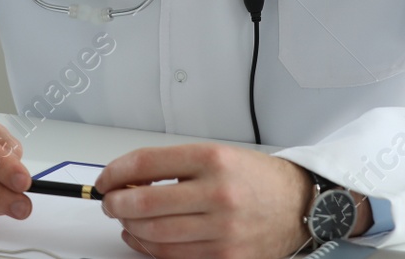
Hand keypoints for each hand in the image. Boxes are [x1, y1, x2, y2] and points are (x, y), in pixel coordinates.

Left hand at [94, 144, 369, 258]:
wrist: (299, 204)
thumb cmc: (256, 178)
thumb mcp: (216, 155)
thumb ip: (173, 166)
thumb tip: (128, 179)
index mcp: (212, 159)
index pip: (146, 163)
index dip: (116, 172)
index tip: (105, 179)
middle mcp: (218, 193)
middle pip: (145, 202)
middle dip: (117, 204)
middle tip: (109, 201)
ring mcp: (223, 229)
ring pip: (155, 234)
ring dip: (130, 227)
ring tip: (125, 220)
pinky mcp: (227, 256)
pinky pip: (174, 257)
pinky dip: (150, 248)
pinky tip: (143, 237)